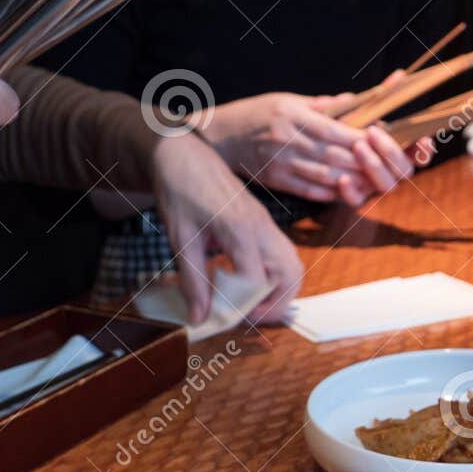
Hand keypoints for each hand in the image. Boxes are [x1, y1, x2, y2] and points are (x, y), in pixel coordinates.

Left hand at [151, 132, 302, 323]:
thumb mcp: (181, 239)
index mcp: (241, 229)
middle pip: (291, 274)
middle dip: (276, 304)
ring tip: (251, 304)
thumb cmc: (179, 191)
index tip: (223, 317)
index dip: (243, 306)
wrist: (183, 153)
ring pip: (293, 266)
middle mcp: (262, 227)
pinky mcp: (264, 223)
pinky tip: (247, 282)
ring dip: (279, 291)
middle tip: (249, 316)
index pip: (257, 280)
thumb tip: (199, 318)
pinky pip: (282, 256)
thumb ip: (193, 280)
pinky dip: (274, 277)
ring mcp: (266, 224)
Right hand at [201, 91, 417, 206]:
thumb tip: (353, 101)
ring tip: (372, 181)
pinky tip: (346, 192)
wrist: (218, 137)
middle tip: (385, 166)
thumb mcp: (286, 99)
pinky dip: (330, 192)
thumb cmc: (255, 114)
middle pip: (334, 155)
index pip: (334, 129)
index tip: (380, 140)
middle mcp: (288, 139)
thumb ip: (321, 105)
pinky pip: (308, 190)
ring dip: (352, 180)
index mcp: (293, 115)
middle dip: (363, 162)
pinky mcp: (276, 180)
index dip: (360, 138)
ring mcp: (282, 163)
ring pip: (325, 176)